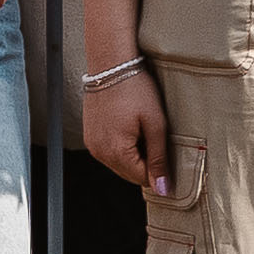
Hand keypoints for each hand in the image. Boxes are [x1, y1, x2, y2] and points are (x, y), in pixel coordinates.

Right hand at [73, 58, 171, 196]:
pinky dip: (121, 146)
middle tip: (153, 134)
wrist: (110, 64)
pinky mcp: (89, 136)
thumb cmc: (135, 89)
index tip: (165, 147)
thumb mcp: (155, 123)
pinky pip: (109, 152)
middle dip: (145, 162)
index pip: (143, 179)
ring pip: (119, 164)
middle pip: (130, 175)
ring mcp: (92, 144)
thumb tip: (162, 190)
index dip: (158, 168)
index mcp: (116, 151)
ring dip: (133, 155)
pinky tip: (127, 126)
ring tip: (140, 128)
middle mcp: (99, 152)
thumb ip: (159, 159)